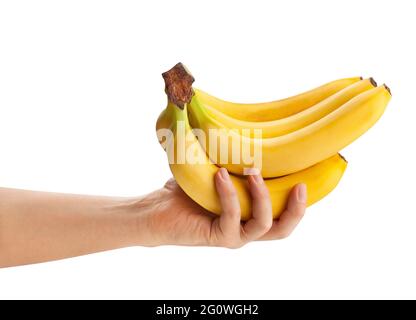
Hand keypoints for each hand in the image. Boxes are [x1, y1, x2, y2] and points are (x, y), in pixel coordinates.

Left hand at [137, 168, 306, 247]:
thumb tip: (244, 121)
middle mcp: (247, 227)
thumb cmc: (189, 188)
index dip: (303, 199)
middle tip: (300, 184)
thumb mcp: (219, 169)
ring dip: (262, 196)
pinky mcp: (218, 237)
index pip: (285, 212)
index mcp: (253, 213)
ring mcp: (234, 235)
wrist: (159, 208)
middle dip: (297, 208)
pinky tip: (220, 174)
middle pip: (284, 228)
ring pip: (264, 224)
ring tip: (253, 170)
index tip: (310, 174)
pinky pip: (232, 216)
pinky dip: (229, 194)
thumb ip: (234, 158)